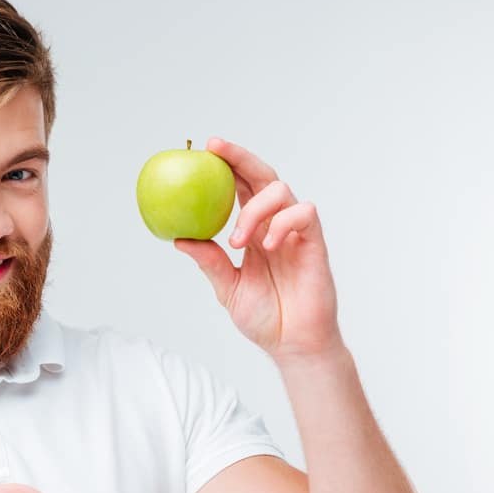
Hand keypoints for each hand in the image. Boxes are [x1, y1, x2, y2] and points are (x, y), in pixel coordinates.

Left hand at [174, 137, 343, 359]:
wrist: (293, 343)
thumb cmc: (265, 317)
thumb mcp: (228, 289)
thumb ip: (210, 262)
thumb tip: (179, 238)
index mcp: (252, 231)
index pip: (239, 188)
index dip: (226, 165)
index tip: (204, 150)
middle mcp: (274, 224)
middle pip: (261, 176)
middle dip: (240, 157)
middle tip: (216, 149)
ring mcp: (295, 232)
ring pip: (280, 191)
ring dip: (254, 208)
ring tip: (237, 240)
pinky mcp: (314, 243)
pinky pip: (304, 214)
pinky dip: (281, 223)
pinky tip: (267, 245)